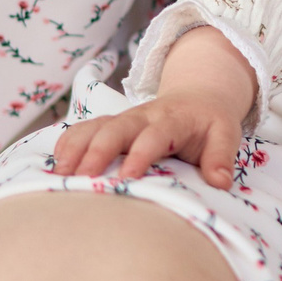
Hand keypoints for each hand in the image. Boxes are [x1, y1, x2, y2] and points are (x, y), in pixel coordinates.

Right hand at [50, 28, 254, 187]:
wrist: (198, 97)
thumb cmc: (209, 123)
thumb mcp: (225, 134)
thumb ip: (222, 157)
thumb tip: (221, 182)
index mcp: (172, 119)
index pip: (154, 136)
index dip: (141, 155)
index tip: (128, 178)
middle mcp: (143, 116)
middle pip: (116, 129)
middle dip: (98, 152)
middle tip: (81, 178)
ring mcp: (123, 119)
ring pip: (94, 127)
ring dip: (76, 148)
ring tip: (61, 174)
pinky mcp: (110, 124)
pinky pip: (84, 128)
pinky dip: (68, 143)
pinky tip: (55, 163)